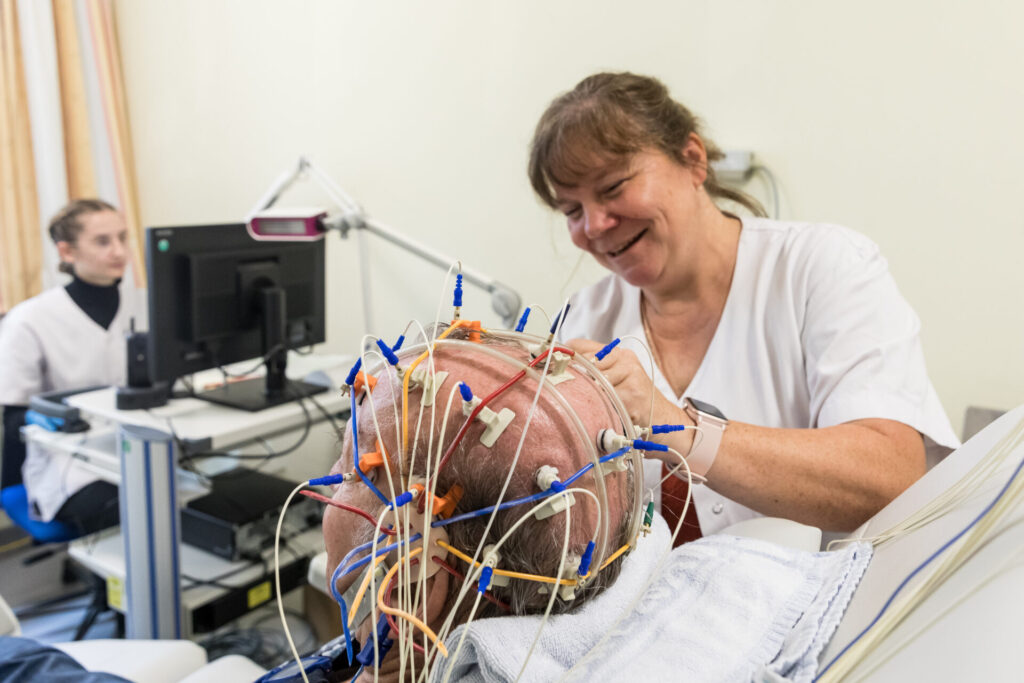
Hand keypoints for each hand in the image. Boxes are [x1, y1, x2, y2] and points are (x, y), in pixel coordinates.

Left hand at [566, 338, 680, 428]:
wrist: (663, 419)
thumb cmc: (634, 401)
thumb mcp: (613, 381)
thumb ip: (591, 373)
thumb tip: (557, 372)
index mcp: (615, 353)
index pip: (578, 345)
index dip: (563, 358)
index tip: (551, 370)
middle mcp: (623, 358)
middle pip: (583, 362)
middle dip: (571, 378)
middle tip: (560, 392)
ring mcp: (630, 373)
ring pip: (593, 381)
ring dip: (585, 396)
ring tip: (582, 406)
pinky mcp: (634, 392)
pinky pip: (606, 399)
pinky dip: (599, 409)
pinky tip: (601, 415)